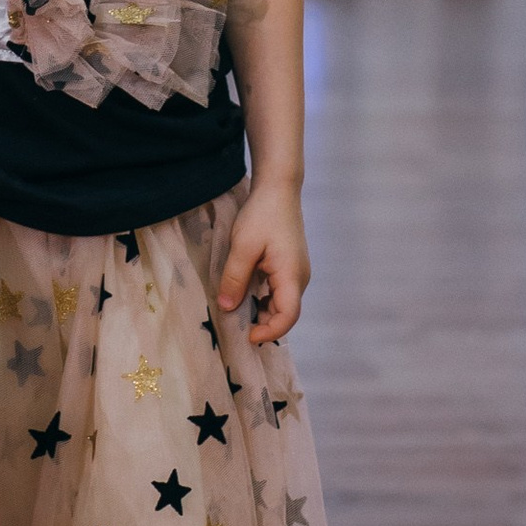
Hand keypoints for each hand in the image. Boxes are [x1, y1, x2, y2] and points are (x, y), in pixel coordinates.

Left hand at [215, 172, 309, 343]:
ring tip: (236, 311)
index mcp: (292, 276)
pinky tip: (244, 293)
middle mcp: (299, 278)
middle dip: (262, 323)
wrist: (278, 189)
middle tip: (235, 326)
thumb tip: (226, 307)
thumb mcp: (243, 247)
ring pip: (281, 302)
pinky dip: (263, 297)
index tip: (247, 336)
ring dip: (261, 310)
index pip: (288, 317)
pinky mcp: (289, 266)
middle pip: (285, 313)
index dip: (269, 331)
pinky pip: (279, 290)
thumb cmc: (262, 215)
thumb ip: (235, 278)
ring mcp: (296, 272)